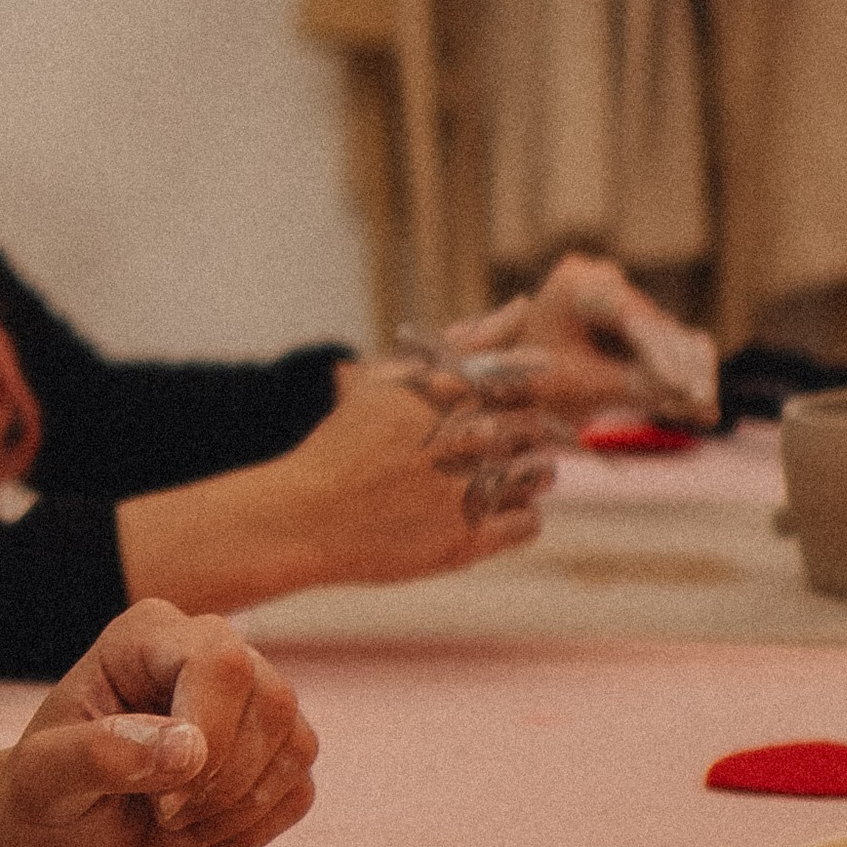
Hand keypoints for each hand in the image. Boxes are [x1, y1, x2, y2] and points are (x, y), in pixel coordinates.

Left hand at [0, 599, 317, 846]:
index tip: (163, 801)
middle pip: (273, 700)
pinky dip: (254, 829)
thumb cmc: (37, 803)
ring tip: (173, 826)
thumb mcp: (42, 782)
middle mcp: (203, 654)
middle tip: (163, 816)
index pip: (221, 661)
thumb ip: (99, 755)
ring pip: (296, 744)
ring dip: (238, 809)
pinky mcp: (266, 756)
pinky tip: (200, 836)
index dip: (210, 735)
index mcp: (145, 636)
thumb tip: (187, 749)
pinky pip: (300, 788)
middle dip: (225, 781)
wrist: (55, 846)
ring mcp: (243, 704)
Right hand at [276, 359, 554, 571]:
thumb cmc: (346, 443)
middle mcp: (458, 439)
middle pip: (532, 425)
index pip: (518, 377)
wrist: (306, 516)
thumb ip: (458, 343)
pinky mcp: (466, 541)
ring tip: (490, 472)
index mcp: (438, 392)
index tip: (507, 398)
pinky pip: (530, 521)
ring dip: (527, 470)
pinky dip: (519, 512)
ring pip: (540, 473)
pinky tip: (488, 506)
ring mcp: (465, 493)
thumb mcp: (390, 379)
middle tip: (491, 442)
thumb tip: (520, 305)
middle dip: (522, 431)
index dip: (523, 386)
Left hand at [440, 254, 716, 429]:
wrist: (512, 378)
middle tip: (704, 405)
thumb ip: (630, 386)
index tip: (681, 388)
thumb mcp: (578, 386)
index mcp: (574, 284)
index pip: (626, 315)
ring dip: (689, 375)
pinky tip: (703, 408)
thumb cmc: (533, 380)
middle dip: (681, 370)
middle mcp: (602, 279)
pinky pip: (668, 344)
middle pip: (654, 324)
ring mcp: (621, 295)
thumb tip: (686, 395)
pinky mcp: (637, 318)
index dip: (660, 353)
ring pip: (668, 335)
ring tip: (706, 412)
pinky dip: (683, 374)